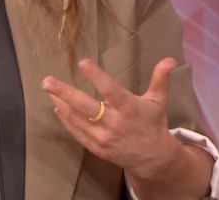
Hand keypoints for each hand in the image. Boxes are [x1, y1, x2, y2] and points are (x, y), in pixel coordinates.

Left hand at [41, 57, 182, 180]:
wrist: (153, 159)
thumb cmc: (153, 124)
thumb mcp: (159, 100)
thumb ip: (161, 78)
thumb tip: (170, 59)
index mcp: (130, 108)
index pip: (110, 90)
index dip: (96, 76)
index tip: (82, 63)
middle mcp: (114, 123)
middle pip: (85, 106)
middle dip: (64, 93)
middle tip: (47, 81)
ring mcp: (103, 137)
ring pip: (77, 119)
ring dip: (61, 104)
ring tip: (48, 89)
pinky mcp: (97, 148)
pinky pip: (77, 133)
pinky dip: (66, 121)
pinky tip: (58, 108)